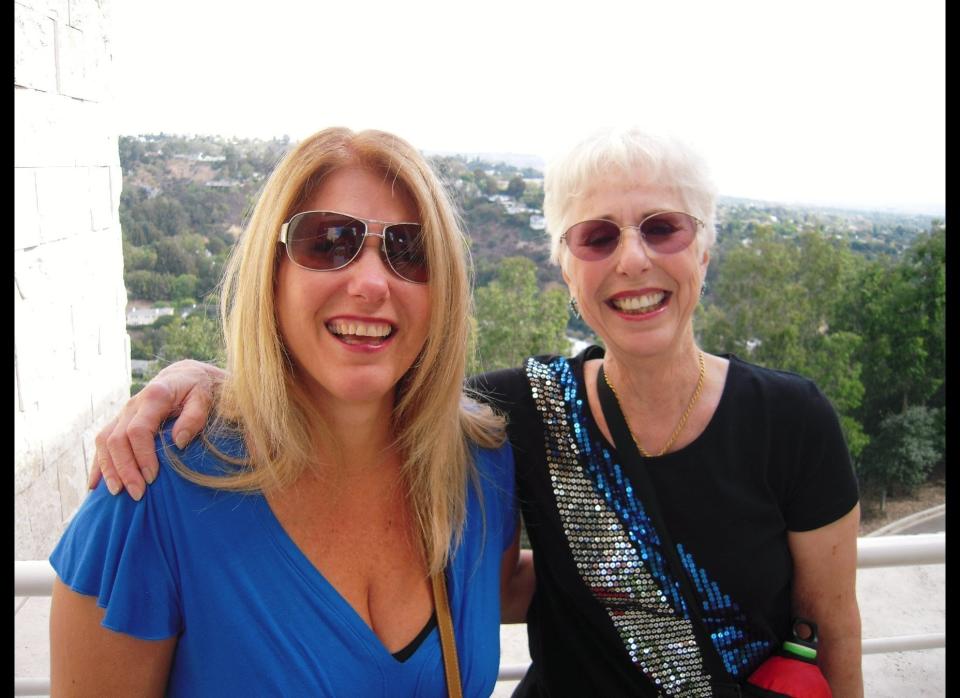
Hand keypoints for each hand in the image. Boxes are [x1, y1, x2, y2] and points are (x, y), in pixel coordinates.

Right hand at [90, 360, 224, 499]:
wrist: (184, 376)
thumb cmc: (198, 389)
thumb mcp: (204, 397)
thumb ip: (194, 417)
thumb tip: (178, 442)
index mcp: (154, 397)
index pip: (138, 430)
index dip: (142, 456)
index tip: (152, 478)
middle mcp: (132, 405)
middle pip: (117, 440)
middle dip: (125, 469)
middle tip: (137, 494)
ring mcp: (123, 414)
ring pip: (104, 442)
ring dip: (109, 470)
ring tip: (117, 493)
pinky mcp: (119, 422)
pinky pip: (101, 443)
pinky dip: (98, 464)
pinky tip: (95, 485)